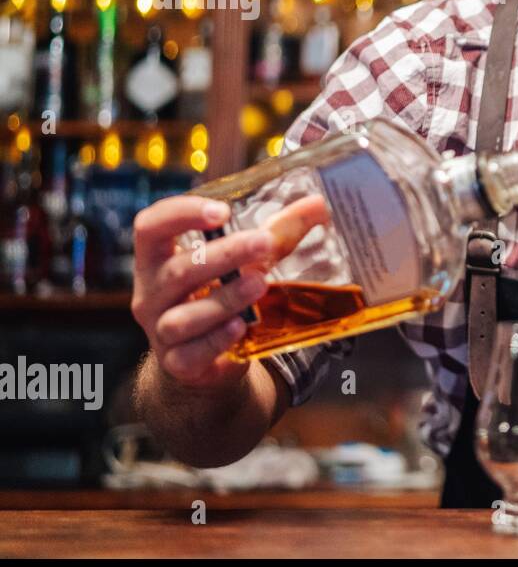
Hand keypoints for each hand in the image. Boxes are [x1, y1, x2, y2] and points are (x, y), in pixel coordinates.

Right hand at [131, 196, 272, 390]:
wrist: (204, 358)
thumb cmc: (218, 294)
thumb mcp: (242, 261)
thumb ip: (277, 233)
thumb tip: (318, 204)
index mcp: (157, 258)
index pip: (151, 226)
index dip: (180, 213)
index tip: (222, 211)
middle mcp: (150, 293)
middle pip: (178, 270)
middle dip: (224, 254)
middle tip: (264, 242)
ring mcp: (161, 331)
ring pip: (183, 316)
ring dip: (225, 298)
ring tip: (260, 283)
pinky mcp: (178, 363)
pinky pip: (191, 353)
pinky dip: (216, 340)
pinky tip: (240, 327)